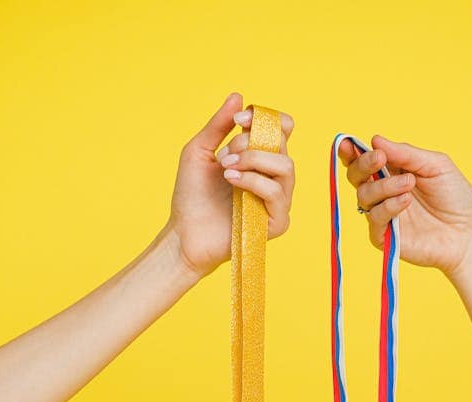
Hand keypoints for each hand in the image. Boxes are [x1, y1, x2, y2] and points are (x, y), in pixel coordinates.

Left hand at [165, 93, 294, 278]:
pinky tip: (232, 183)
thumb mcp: (199, 150)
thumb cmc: (191, 196)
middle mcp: (272, 177)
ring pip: (286, 167)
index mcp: (259, 158)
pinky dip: (254, 182)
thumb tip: (238, 97)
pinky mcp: (277, 222)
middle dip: (251, 143)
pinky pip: (277, 193)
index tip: (237, 122)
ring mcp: (277, 200)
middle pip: (283, 144)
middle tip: (224, 156)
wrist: (185, 234)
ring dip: (254, 161)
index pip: (281, 129)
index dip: (264, 118)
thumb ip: (218, 125)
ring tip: (227, 169)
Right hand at [339, 136, 471, 278]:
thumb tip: (375, 140)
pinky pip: (374, 218)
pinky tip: (406, 200)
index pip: (364, 161)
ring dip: (383, 185)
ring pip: (364, 196)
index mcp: (393, 172)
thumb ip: (406, 153)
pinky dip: (388, 206)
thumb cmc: (455, 198)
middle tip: (380, 159)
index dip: (351, 152)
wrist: (468, 234)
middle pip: (356, 177)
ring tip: (409, 183)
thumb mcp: (436, 166)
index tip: (348, 144)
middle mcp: (383, 193)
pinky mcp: (384, 237)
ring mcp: (383, 215)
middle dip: (363, 164)